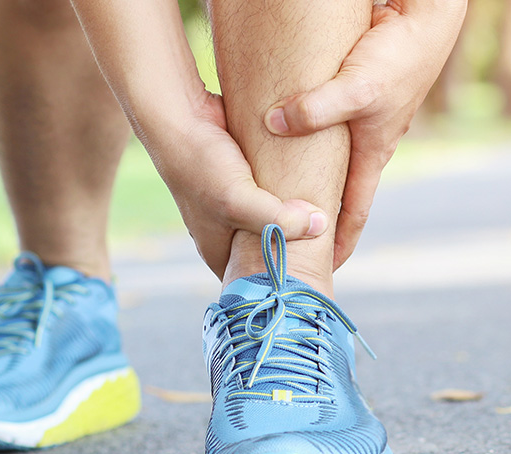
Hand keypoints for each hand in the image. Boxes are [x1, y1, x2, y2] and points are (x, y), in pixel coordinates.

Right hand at [146, 90, 326, 275]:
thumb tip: (320, 226)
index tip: (315, 276)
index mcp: (217, 249)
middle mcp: (225, 230)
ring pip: (275, 220)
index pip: (253, 280)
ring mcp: (235, 203)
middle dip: (295, 250)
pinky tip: (315, 189)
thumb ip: (279, 219)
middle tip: (330, 251)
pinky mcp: (246, 177)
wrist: (180, 115)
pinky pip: (275, 193)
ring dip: (296, 219)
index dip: (281, 281)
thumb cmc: (201, 165)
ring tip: (329, 223)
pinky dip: (291, 193)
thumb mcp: (239, 201)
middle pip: (268, 250)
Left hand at [263, 0, 465, 268]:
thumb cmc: (398, 58)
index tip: (322, 270)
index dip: (338, 242)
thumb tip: (274, 123)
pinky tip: (284, 136)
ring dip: (312, 178)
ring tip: (283, 196)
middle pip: (341, 190)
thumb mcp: (357, 88)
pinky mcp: (353, 93)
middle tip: (292, 243)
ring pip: (332, 159)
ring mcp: (362, 119)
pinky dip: (307, 138)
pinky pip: (325, 125)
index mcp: (373, 152)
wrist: (424, 20)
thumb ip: (316, 108)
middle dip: (320, 218)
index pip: (354, 210)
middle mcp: (368, 142)